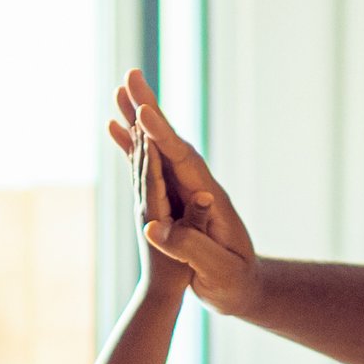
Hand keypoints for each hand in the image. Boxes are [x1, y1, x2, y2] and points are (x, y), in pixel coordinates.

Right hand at [108, 72, 262, 313]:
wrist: (245, 287)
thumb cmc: (234, 281)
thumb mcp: (216, 268)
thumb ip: (189, 246)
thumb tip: (152, 228)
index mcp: (209, 198)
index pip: (183, 159)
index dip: (162, 136)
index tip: (143, 113)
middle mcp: (198, 184)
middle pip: (170, 139)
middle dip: (149, 108)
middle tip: (129, 76)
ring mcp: (187, 187)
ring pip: (159, 145)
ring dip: (138, 117)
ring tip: (118, 91)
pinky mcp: (177, 195)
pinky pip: (151, 163)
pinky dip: (133, 144)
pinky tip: (119, 127)